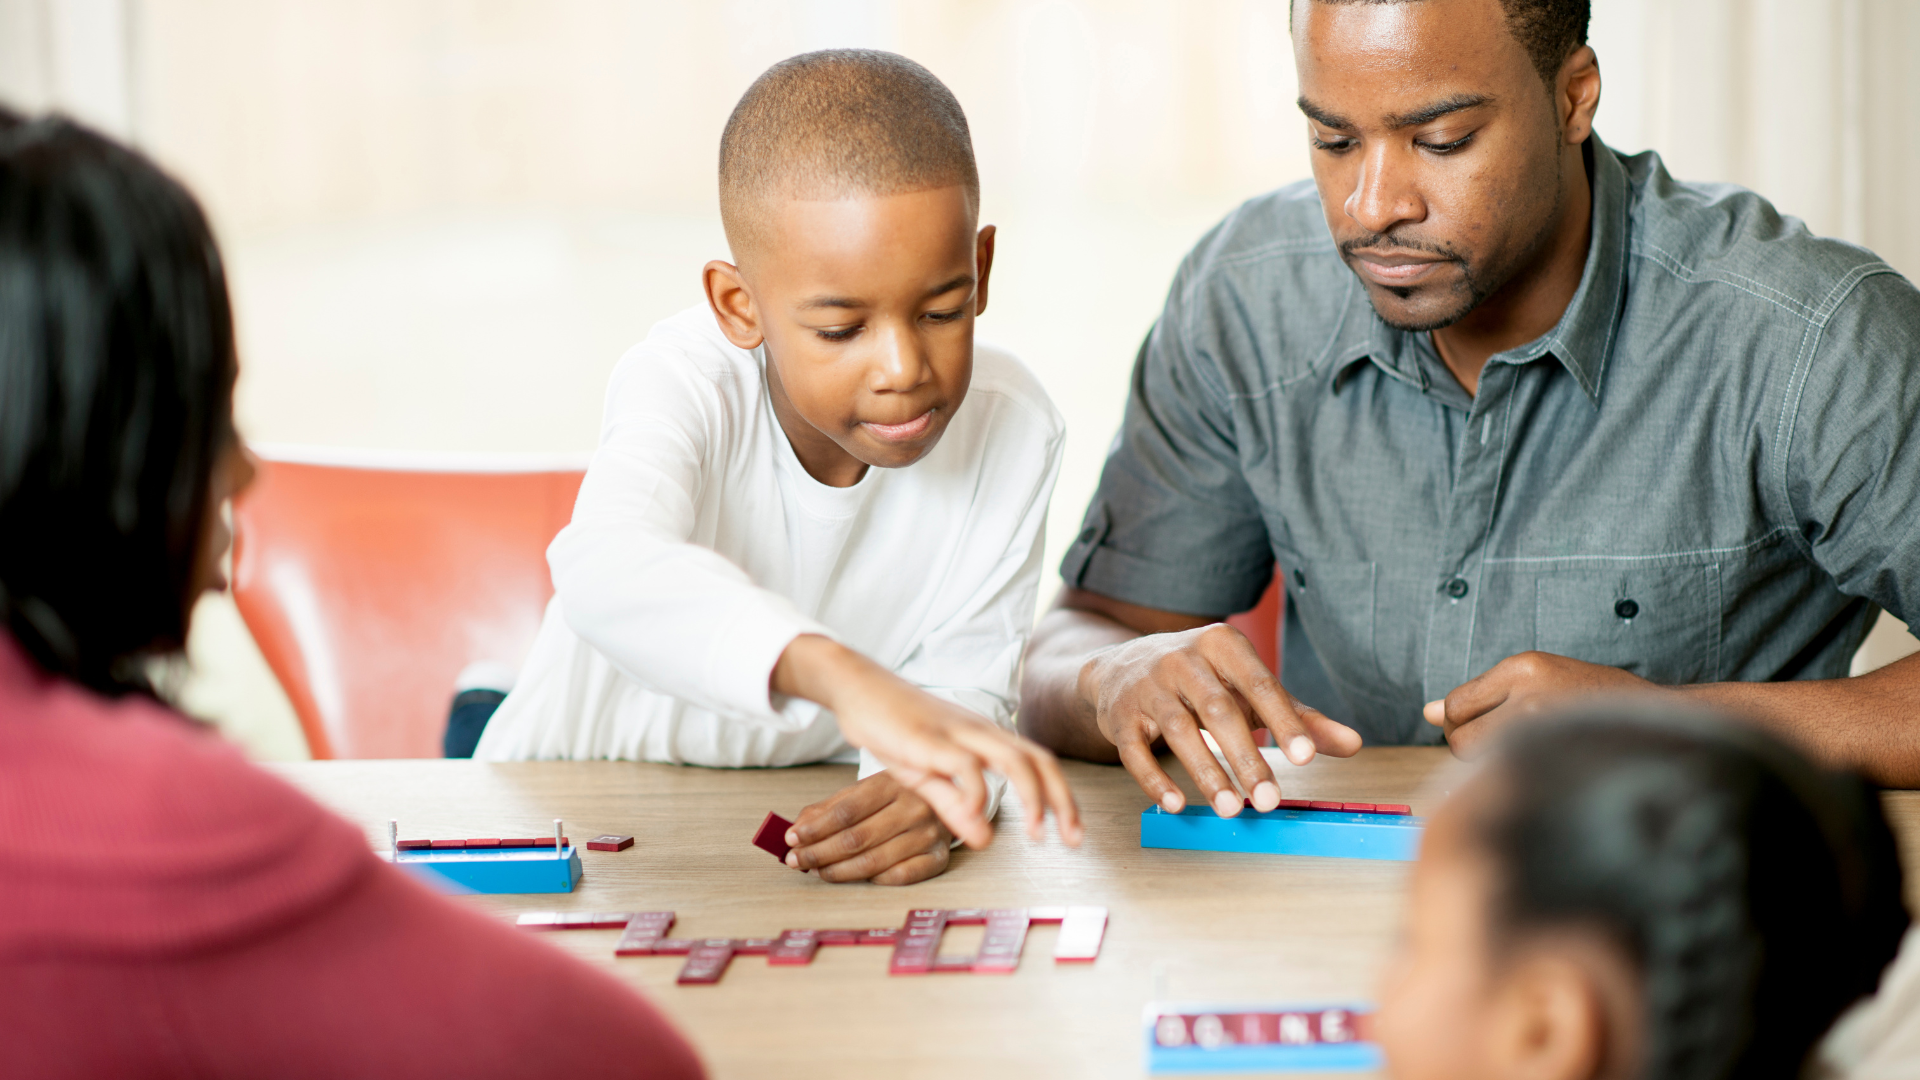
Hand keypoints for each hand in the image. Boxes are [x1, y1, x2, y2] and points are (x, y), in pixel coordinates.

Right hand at [773, 635, 1081, 850]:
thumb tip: (984, 840)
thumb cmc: (894, 730)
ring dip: (1032, 798)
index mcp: (985, 738)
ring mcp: (957, 732)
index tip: (1071, 833)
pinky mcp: (930, 738)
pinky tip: (977, 818)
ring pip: (1013, 759)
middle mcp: (980, 731)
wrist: (857, 689)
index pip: (1038, 763)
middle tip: (1073, 839)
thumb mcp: (927, 776)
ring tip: (1037, 833)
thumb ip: (955, 807)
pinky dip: (979, 793)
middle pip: (1038, 760)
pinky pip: (966, 764)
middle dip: (1061, 800)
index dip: (1061, 797)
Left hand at [784, 773, 951, 883]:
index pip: (846, 811)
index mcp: (893, 783)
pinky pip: (900, 876)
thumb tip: (796, 830)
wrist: (950, 799)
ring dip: (838, 870)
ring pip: (874, 861)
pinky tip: (855, 876)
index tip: (791, 839)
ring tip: (817, 870)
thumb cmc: (898, 797)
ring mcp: (930, 833)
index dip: (815, 829)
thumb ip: (830, 808)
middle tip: (796, 860)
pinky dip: (872, 879)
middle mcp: (915, 807)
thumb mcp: (865, 791)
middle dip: (819, 852)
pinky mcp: (939, 857)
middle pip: (856, 839)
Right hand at [1080, 623, 1361, 816]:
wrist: (1122, 666)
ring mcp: (1146, 685)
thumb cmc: (1202, 680)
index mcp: (1222, 644)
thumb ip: (1298, 716)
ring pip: (1178, 730)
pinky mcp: (1119, 715)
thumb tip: (1353, 744)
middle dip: (1246, 757)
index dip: (1283, 721)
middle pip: (1219, 710)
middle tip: (1270, 800)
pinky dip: (1155, 779)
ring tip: (1232, 808)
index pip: (1259, 684)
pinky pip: (1135, 751)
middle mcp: (1181, 658)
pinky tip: (1177, 804)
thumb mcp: (1248, 688)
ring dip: (1207, 772)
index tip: (1306, 758)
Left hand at [1424, 651, 1662, 755]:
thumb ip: (1483, 695)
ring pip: (1478, 759)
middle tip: (1500, 748)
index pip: (1455, 704)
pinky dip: (1510, 777)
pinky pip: (1506, 774)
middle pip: (1458, 735)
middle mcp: (1529, 691)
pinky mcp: (1558, 750)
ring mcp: (1544, 724)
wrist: (1662, 719)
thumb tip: (1425, 712)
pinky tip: (1536, 769)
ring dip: (1488, 764)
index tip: (1482, 731)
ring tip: (1524, 755)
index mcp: (1523, 665)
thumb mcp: (1539, 679)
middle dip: (1467, 747)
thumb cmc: (1594, 699)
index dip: (1459, 724)